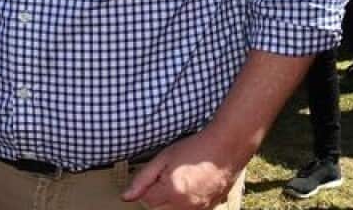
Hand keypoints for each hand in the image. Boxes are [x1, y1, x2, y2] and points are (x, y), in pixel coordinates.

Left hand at [121, 131, 241, 209]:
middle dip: (157, 198)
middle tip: (167, 178)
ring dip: (170, 203)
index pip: (146, 202)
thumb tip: (126, 197)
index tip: (155, 176)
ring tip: (179, 183)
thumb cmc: (195, 149)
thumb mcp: (164, 158)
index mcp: (171, 192)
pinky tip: (190, 189)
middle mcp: (185, 206)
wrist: (226, 147)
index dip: (148, 188)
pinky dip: (184, 205)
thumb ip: (142, 179)